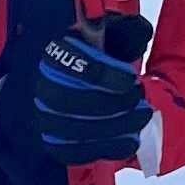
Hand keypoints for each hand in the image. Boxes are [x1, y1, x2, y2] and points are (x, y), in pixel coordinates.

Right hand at [30, 30, 147, 163]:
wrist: (102, 86)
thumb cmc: (110, 58)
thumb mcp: (119, 36)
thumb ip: (127, 31)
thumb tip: (135, 32)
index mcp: (55, 55)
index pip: (66, 65)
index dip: (99, 74)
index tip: (131, 79)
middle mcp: (43, 86)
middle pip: (66, 101)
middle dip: (108, 104)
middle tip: (139, 99)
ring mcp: (45, 117)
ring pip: (72, 129)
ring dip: (113, 127)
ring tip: (141, 117)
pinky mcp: (54, 143)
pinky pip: (74, 152)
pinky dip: (104, 148)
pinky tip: (130, 140)